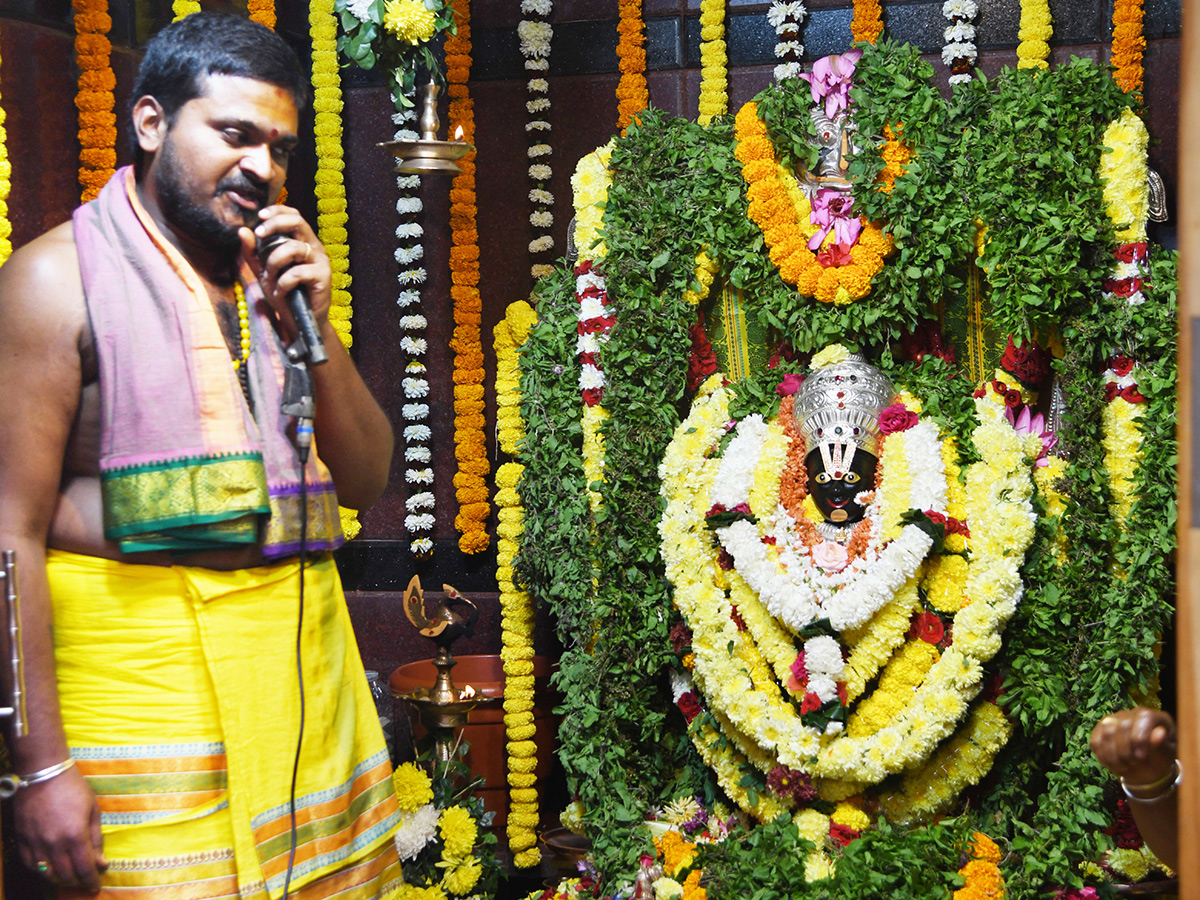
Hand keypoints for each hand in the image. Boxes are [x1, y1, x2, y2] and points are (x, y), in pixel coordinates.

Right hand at [14, 767, 107, 891]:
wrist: (44, 773)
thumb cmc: (74, 788)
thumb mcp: (93, 810)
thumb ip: (96, 839)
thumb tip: (101, 862)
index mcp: (75, 835)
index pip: (84, 869)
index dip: (90, 881)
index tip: (95, 886)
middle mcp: (54, 843)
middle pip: (66, 875)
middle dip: (77, 879)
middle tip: (83, 876)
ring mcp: (35, 842)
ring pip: (47, 873)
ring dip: (60, 876)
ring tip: (68, 871)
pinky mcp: (21, 839)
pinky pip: (30, 864)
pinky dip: (41, 869)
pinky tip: (49, 865)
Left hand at [238, 205, 331, 337]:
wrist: (299, 321)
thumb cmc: (285, 294)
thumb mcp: (264, 271)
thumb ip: (253, 252)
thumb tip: (242, 231)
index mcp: (302, 241)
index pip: (294, 215)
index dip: (277, 211)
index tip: (260, 216)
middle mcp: (313, 247)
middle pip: (297, 221)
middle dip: (275, 224)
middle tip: (260, 233)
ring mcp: (320, 261)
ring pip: (293, 248)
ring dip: (274, 262)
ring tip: (270, 277)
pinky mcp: (323, 277)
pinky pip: (297, 273)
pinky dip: (283, 283)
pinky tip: (281, 292)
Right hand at [1090, 706, 1176, 789]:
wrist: (1147, 767)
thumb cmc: (1160, 758)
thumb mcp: (1166, 754)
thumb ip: (1162, 743)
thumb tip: (1160, 733)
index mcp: (1153, 716)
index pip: (1144, 718)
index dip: (1140, 737)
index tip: (1141, 756)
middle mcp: (1132, 713)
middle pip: (1123, 726)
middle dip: (1127, 749)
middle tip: (1134, 763)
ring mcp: (1114, 719)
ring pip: (1107, 732)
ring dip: (1114, 755)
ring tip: (1124, 765)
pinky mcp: (1100, 730)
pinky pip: (1096, 742)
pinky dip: (1104, 757)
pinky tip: (1114, 764)